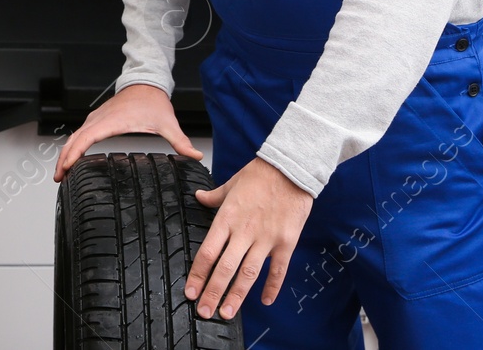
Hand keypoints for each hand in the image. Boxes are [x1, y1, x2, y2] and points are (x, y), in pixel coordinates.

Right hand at [53, 83, 203, 181]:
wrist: (146, 83)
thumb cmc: (153, 102)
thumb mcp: (167, 122)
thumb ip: (180, 141)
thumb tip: (195, 155)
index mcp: (112, 121)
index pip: (86, 138)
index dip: (74, 153)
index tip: (66, 168)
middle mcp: (100, 119)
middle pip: (74, 139)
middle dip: (63, 159)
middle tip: (59, 178)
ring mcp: (96, 119)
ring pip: (74, 136)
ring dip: (66, 153)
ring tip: (61, 173)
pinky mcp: (97, 120)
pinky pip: (79, 134)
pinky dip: (72, 146)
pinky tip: (72, 158)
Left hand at [186, 157, 312, 318]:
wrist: (291, 168)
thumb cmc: (260, 174)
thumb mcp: (231, 183)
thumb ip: (214, 197)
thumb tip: (198, 197)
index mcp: (227, 218)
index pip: (207, 252)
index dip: (198, 275)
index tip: (191, 292)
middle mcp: (244, 232)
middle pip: (225, 269)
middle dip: (213, 293)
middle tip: (204, 313)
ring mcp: (266, 238)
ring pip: (248, 274)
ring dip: (237, 296)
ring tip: (226, 314)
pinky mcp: (286, 242)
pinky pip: (278, 270)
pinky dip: (272, 287)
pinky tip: (265, 300)